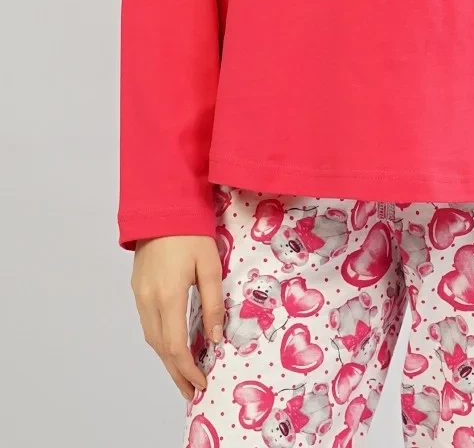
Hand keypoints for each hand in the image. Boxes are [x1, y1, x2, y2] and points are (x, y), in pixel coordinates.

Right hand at [130, 235, 224, 398]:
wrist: (162, 205)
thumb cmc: (191, 232)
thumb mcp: (210, 265)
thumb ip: (213, 302)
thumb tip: (215, 337)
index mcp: (168, 295)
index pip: (175, 346)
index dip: (188, 369)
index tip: (202, 383)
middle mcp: (148, 299)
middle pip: (159, 348)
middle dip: (176, 372)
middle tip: (192, 390)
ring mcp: (139, 293)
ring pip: (151, 336)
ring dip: (166, 358)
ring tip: (184, 372)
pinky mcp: (137, 286)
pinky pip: (147, 322)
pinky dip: (160, 339)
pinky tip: (172, 343)